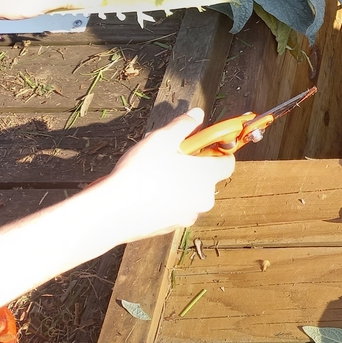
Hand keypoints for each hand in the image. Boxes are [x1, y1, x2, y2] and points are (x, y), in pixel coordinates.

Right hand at [96, 109, 234, 243]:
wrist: (113, 212)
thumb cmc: (140, 173)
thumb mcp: (162, 139)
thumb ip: (183, 125)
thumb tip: (197, 115)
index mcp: (207, 176)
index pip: (228, 162)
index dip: (218, 151)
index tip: (203, 143)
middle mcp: (203, 198)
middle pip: (207, 178)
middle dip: (193, 166)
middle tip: (170, 156)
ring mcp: (187, 215)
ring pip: (190, 194)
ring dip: (179, 184)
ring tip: (153, 174)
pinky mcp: (171, 227)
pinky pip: (175, 208)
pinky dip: (166, 200)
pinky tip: (145, 193)